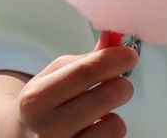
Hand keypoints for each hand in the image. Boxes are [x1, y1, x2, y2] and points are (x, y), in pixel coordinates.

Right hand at [9, 46, 137, 137]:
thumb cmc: (43, 105)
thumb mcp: (53, 77)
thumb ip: (85, 60)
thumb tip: (115, 39)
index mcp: (36, 99)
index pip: (86, 71)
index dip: (115, 59)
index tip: (130, 55)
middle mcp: (46, 129)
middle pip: (107, 96)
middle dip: (123, 85)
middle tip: (121, 84)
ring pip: (115, 125)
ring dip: (115, 114)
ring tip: (100, 114)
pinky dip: (109, 133)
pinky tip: (94, 132)